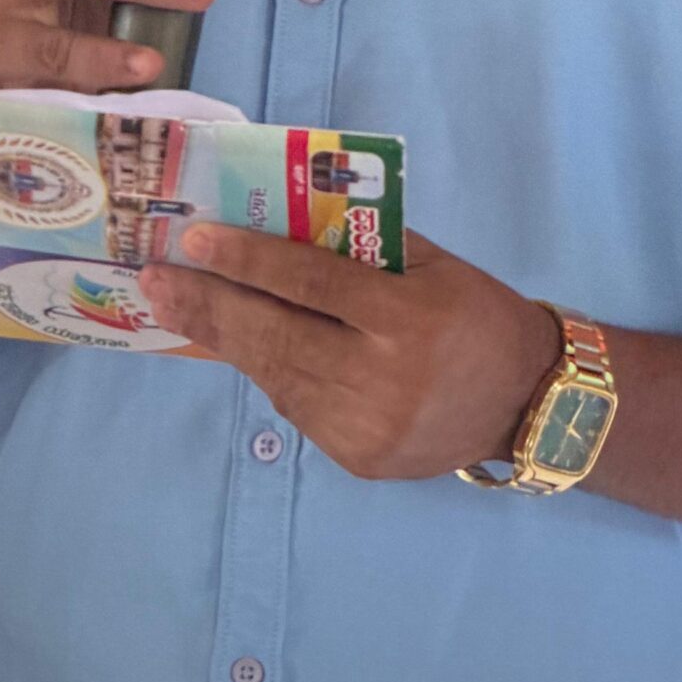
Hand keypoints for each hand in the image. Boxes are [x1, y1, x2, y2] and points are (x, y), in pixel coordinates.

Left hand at [140, 228, 562, 481]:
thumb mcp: (433, 265)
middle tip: (154, 279)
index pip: (310, 283)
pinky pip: (296, 407)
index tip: (193, 238)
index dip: (246, 260)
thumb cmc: (476, 313)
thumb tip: (277, 222)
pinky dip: (267, 372)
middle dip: (208, 304)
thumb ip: (362, 246)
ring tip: (178, 305)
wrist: (527, 401)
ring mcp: (368, 427)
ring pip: (277, 376)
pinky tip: (239, 343)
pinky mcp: (357, 459)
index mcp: (408, 319)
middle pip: (277, 335)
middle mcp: (384, 379)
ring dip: (224, 338)